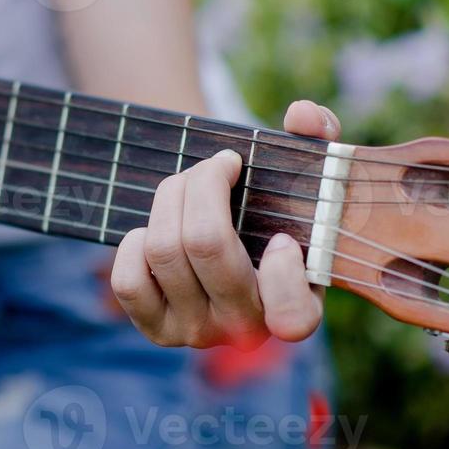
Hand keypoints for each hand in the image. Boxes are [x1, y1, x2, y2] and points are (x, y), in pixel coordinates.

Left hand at [111, 100, 339, 348]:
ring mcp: (198, 333)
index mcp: (298, 307)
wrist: (235, 237)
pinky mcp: (157, 330)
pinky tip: (158, 229)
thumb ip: (320, 136)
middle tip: (219, 164)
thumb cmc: (277, 205)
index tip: (281, 237)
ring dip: (171, 197)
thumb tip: (303, 114)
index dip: (283, 271)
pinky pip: (129, 281)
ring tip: (188, 182)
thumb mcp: (307, 172)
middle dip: (205, 183)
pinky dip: (135, 242)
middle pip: (206, 245)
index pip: (291, 318)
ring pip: (164, 250)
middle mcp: (246, 329)